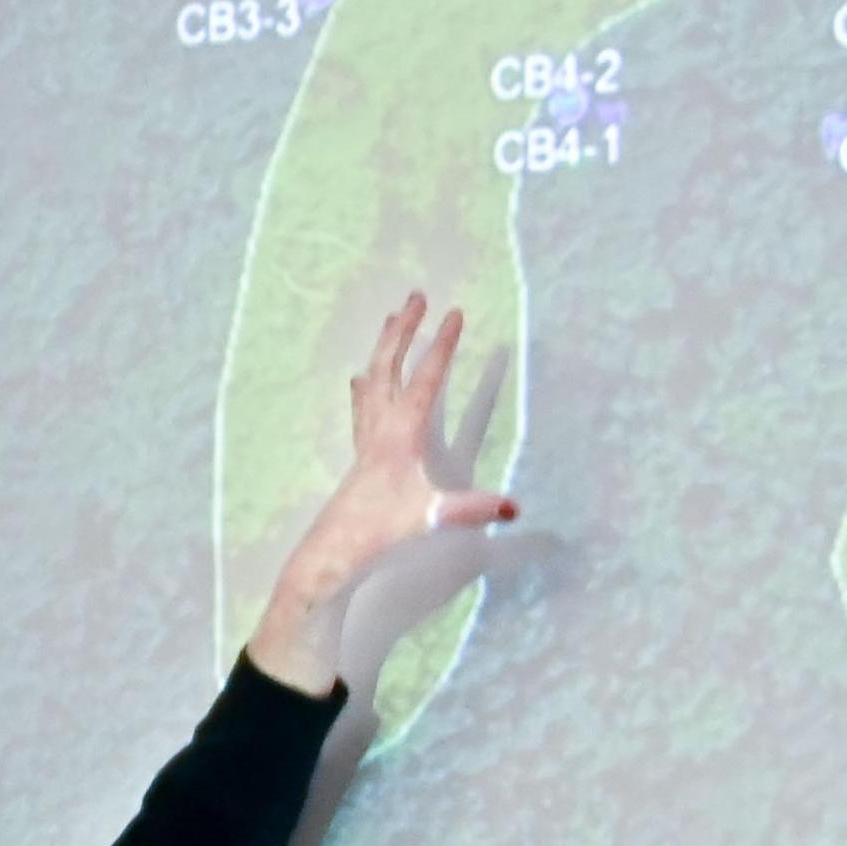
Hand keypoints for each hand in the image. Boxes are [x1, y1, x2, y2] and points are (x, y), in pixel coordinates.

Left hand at [251, 292, 516, 693]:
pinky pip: (363, 402)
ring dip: (385, 347)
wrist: (334, 548)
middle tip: (417, 297)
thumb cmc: (380, 530)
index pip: (425, 380)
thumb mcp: (429, 518)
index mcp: (400, 433)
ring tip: (392, 319)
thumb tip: (512, 507)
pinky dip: (367, 381)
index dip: (442, 346)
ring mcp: (366, 436)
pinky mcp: (360, 451)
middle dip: (404, 330)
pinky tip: (362, 377)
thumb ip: (469, 509)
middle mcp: (380, 426)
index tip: (455, 313)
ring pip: (373, 378)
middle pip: (390, 365)